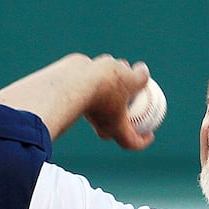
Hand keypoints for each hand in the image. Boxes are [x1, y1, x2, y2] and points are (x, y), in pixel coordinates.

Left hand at [0, 53, 154, 149]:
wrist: (67, 88)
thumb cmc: (97, 109)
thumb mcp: (116, 129)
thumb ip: (131, 141)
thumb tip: (146, 145)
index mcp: (125, 74)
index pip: (140, 74)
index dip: (139, 84)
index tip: (136, 93)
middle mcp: (107, 64)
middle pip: (116, 70)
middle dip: (115, 83)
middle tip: (109, 101)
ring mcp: (85, 63)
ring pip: (92, 72)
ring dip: (91, 85)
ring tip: (84, 103)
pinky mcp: (64, 67)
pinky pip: (70, 78)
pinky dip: (69, 90)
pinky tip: (63, 103)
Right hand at [82, 56, 155, 150]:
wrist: (73, 80)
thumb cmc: (104, 87)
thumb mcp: (132, 80)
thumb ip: (141, 77)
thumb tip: (143, 71)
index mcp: (115, 127)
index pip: (130, 142)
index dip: (142, 141)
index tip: (150, 134)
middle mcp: (100, 121)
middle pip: (117, 122)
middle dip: (130, 109)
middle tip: (138, 96)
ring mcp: (88, 108)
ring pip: (107, 98)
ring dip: (119, 83)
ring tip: (125, 65)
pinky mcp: (79, 93)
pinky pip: (96, 85)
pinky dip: (104, 74)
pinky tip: (108, 61)